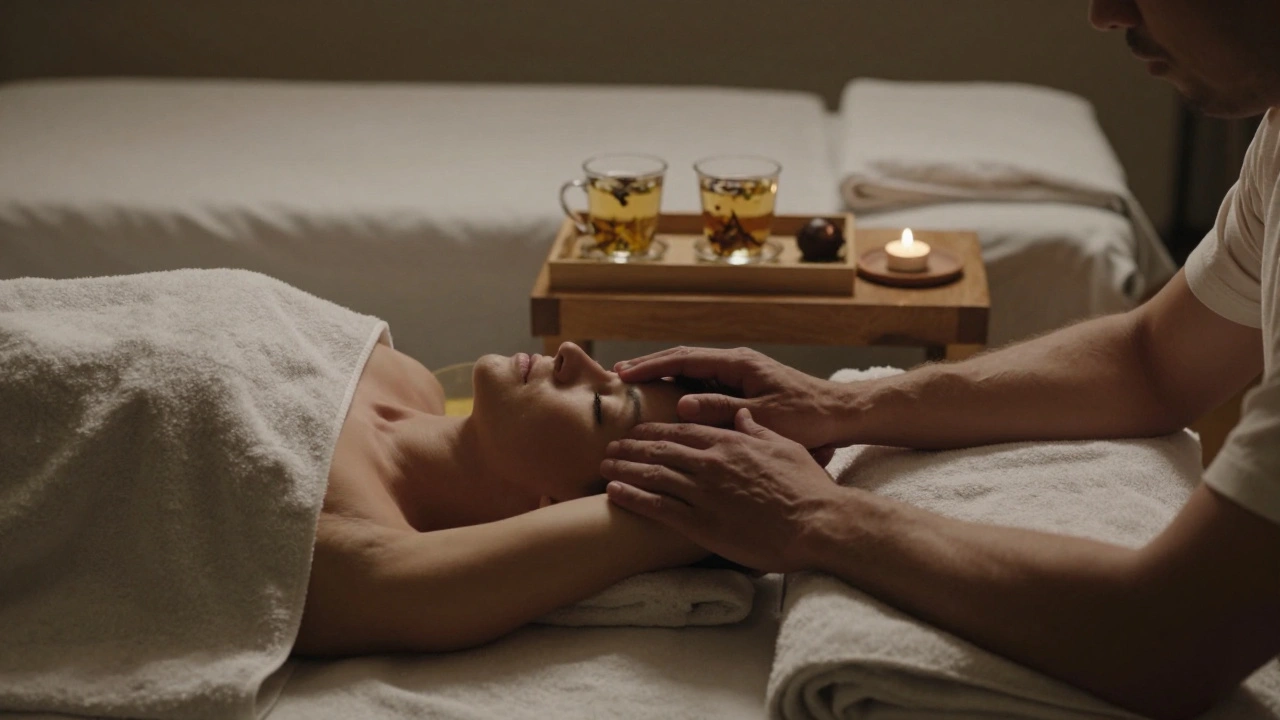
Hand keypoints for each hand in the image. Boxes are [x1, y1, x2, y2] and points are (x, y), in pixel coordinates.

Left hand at [601, 408, 843, 572]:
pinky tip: (613, 492)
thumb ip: (757, 431)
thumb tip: (742, 416)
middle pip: (659, 449)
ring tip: (604, 466)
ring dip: (623, 468)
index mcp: (729, 442)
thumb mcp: (785, 447)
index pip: (681, 430)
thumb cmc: (807, 487)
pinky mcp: (700, 523)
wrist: (818, 523)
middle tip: (611, 446)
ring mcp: (703, 492)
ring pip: (651, 474)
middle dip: (631, 447)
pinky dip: (631, 497)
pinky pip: (656, 506)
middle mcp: (710, 463)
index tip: (638, 432)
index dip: (655, 430)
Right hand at [615, 346, 850, 453]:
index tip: (624, 373)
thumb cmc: (807, 416)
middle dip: (650, 366)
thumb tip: (681, 403)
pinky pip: (705, 385)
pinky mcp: (745, 388)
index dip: (652, 366)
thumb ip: (722, 409)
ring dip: (664, 377)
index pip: (685, 359)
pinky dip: (683, 389)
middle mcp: (736, 363)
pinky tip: (667, 402)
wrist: (840, 415)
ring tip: (634, 386)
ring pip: (693, 372)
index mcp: (739, 363)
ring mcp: (740, 374)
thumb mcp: (763, 415)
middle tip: (618, 374)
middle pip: (684, 360)